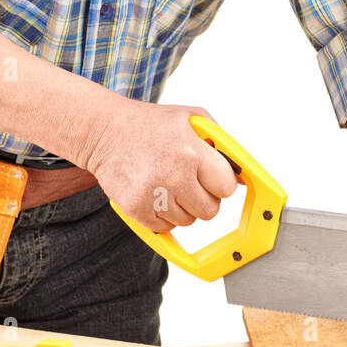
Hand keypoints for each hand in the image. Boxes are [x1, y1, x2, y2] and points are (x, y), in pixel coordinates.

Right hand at [85, 96, 238, 232]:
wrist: (104, 130)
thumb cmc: (149, 124)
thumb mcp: (192, 118)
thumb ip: (222, 144)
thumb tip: (243, 176)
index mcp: (190, 151)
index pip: (227, 188)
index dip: (221, 183)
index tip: (213, 178)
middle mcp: (173, 175)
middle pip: (210, 210)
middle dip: (204, 198)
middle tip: (189, 182)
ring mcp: (152, 195)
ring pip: (187, 221)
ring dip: (182, 207)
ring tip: (166, 182)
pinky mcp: (135, 209)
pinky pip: (164, 227)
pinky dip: (162, 215)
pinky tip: (153, 192)